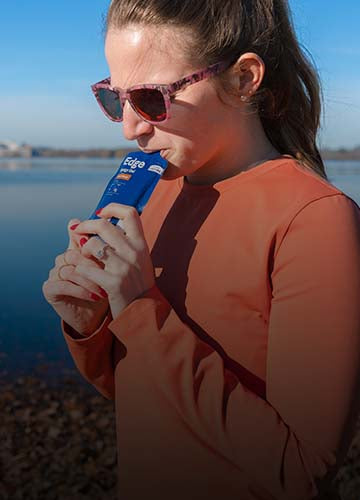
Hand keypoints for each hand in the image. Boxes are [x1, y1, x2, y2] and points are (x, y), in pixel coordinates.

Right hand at [42, 219, 109, 336]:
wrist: (99, 317)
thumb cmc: (108, 288)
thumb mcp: (112, 267)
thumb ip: (113, 247)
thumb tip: (123, 223)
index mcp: (76, 248)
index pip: (77, 234)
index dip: (89, 238)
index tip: (109, 251)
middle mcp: (63, 258)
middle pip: (75, 252)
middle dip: (94, 264)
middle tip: (109, 275)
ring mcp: (54, 272)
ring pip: (70, 269)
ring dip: (90, 281)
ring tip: (105, 291)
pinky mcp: (49, 288)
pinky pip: (63, 284)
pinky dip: (81, 290)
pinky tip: (96, 297)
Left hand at [72, 203, 154, 318]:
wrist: (143, 312)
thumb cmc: (138, 284)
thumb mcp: (139, 259)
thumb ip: (126, 241)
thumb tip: (103, 220)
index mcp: (141, 244)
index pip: (130, 213)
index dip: (113, 208)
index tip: (100, 213)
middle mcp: (134, 252)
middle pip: (104, 225)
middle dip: (86, 225)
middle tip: (77, 231)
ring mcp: (124, 267)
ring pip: (93, 245)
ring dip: (82, 249)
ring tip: (82, 256)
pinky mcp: (113, 283)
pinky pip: (87, 268)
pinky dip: (80, 269)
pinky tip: (81, 273)